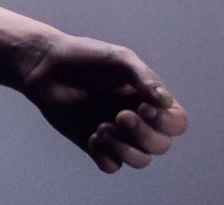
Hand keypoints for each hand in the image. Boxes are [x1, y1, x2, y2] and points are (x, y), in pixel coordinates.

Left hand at [16, 32, 188, 173]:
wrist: (46, 65)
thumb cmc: (84, 57)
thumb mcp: (119, 59)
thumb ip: (144, 78)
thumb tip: (165, 102)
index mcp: (148, 98)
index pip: (177, 123)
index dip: (167, 122)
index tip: (144, 105)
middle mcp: (137, 119)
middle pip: (161, 145)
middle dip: (144, 135)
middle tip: (120, 116)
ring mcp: (116, 134)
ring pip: (140, 160)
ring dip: (126, 149)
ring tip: (102, 128)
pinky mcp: (94, 144)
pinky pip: (111, 166)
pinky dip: (106, 156)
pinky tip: (92, 136)